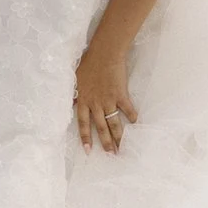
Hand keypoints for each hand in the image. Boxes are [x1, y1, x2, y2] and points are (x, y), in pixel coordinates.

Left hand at [74, 37, 136, 153]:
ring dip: (118, 137)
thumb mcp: (76, 78)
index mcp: (83, 100)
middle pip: (100, 128)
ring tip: (122, 147)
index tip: (88, 150)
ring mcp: (109, 100)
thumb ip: (74, 93)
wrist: (104, 53)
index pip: (83, 123)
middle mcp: (95, 104)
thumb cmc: (89, 62)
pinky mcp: (121, 95)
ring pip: (113, 123)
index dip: (85, 137)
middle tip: (110, 154)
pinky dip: (132, 116)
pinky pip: (127, 109)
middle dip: (105, 143)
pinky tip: (135, 123)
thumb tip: (71, 101)